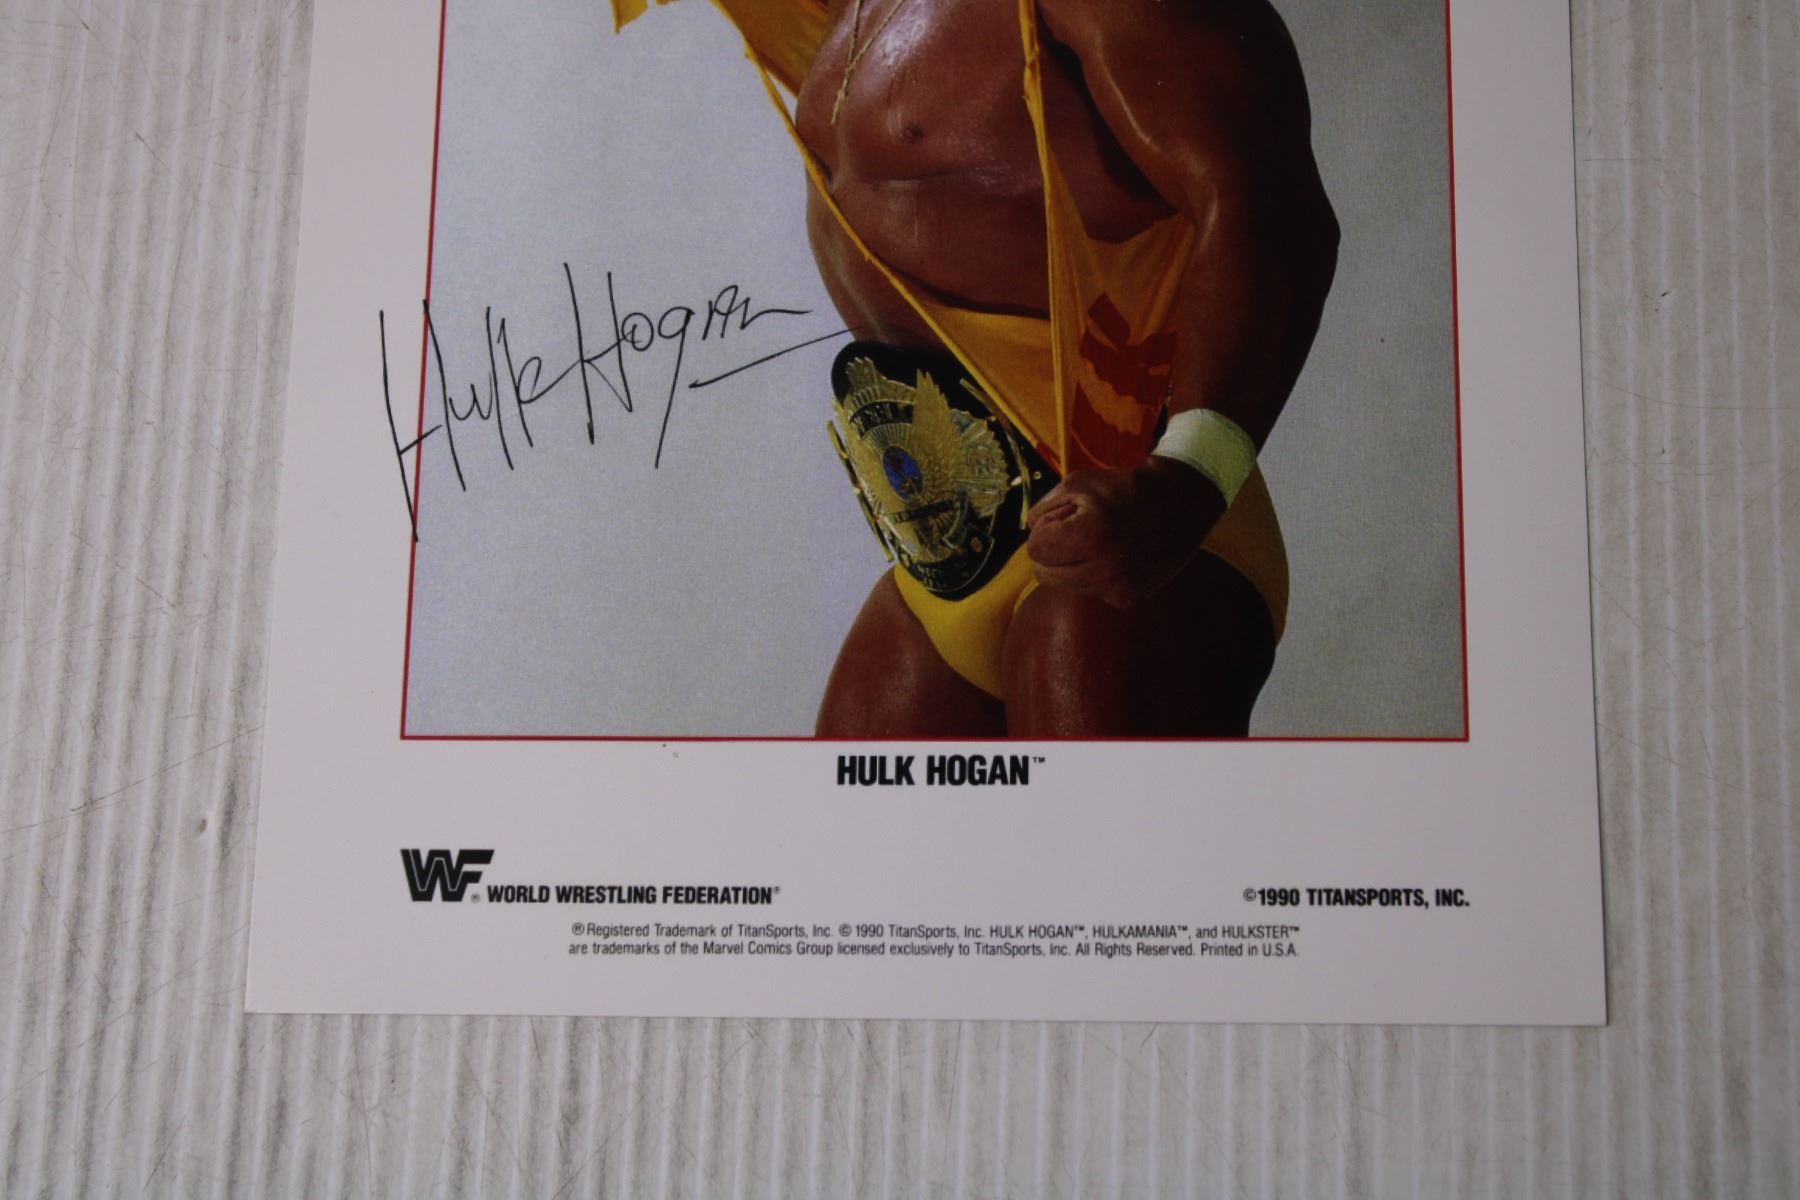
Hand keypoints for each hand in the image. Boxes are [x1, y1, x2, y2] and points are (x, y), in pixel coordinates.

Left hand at [1025, 456, 1226, 607]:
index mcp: (1090, 535)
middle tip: (1073, 532)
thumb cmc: (1123, 488)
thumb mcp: (1076, 484)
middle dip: (1051, 552)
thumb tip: (1030, 534)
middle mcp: (1105, 569)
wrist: (1179, 503)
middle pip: (1044, 574)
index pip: (1035, 549)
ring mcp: (1117, 587)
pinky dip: (1093, 574)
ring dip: (1070, 565)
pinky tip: (1112, 555)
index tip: (1063, 518)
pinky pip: (1089, 590)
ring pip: (1064, 585)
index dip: (1044, 530)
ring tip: (1094, 542)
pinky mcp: (1127, 598)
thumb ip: (1043, 510)